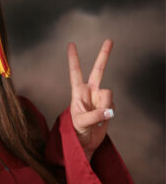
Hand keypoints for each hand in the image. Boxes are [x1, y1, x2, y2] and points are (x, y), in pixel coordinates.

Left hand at [67, 39, 114, 160]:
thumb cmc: (76, 131)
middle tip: (110, 40)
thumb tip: (109, 111)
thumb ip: (94, 115)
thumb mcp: (80, 123)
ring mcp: (100, 98)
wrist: (85, 142)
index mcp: (78, 92)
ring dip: (104, 107)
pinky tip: (102, 121)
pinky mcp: (109, 106)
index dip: (73, 59)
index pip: (75, 72)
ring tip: (96, 119)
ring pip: (108, 94)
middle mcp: (90, 92)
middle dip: (104, 55)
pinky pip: (112, 106)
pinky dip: (108, 114)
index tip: (71, 44)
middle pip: (98, 70)